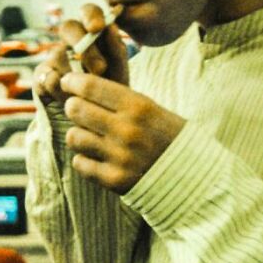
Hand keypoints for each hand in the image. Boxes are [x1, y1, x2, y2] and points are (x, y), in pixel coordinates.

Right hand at [33, 4, 127, 105]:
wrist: (98, 123)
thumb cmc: (113, 94)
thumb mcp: (120, 75)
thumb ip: (116, 52)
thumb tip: (111, 26)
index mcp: (94, 35)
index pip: (88, 12)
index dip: (91, 15)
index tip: (98, 27)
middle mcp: (72, 43)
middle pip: (68, 27)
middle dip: (83, 46)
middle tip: (101, 69)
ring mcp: (55, 60)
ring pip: (56, 53)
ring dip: (74, 74)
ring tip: (90, 93)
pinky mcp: (41, 79)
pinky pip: (44, 75)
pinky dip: (56, 85)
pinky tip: (67, 95)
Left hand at [60, 70, 184, 193]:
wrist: (193, 177)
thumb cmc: (168, 137)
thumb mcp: (152, 109)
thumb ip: (119, 99)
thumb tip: (80, 85)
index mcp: (139, 107)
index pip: (90, 86)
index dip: (73, 81)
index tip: (68, 82)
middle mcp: (127, 130)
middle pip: (75, 109)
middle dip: (73, 106)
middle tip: (79, 109)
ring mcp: (119, 157)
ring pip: (74, 136)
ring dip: (79, 135)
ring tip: (91, 136)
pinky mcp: (114, 180)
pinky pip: (80, 163)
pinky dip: (85, 160)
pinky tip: (98, 158)